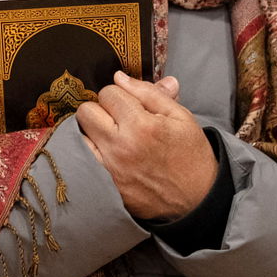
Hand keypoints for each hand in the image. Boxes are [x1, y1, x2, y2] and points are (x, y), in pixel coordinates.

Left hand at [75, 70, 216, 221]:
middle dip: (102, 109)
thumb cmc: (191, 154)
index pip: (108, 93)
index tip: (130, 105)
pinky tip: (109, 155)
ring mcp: (110, 170)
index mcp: (142, 126)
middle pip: (86, 111)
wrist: (198, 199)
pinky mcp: (106, 187)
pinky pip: (83, 161)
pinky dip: (91, 153)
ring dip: (93, 132)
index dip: (120, 95)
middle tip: (119, 119)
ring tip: (112, 137)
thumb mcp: (180, 116)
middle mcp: (120, 147)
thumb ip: (150, 93)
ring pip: (78, 136)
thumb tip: (120, 77)